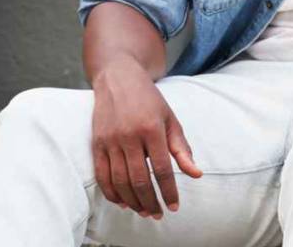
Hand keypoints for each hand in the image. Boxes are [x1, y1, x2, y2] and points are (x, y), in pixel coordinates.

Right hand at [90, 58, 201, 218]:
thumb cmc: (148, 99)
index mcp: (152, 128)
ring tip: (142, 211)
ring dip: (132, 200)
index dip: (168, 191)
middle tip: (157, 215)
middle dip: (150, 202)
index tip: (174, 206)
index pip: (162, 169)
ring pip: (120, 180)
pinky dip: (111, 192)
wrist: (118, 77)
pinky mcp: (97, 143)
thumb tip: (196, 174)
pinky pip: (102, 174)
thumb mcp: (170, 119)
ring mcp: (110, 140)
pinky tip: (122, 201)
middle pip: (140, 179)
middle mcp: (129, 135)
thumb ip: (182, 148)